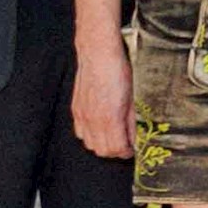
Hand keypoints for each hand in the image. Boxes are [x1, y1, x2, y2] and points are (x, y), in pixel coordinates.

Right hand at [70, 37, 132, 160]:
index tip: (131, 151)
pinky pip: (80, 132)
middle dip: (114, 152)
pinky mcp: (75, 110)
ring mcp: (82, 116)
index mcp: (110, 118)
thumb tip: (132, 139)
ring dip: (101, 145)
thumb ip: (130, 122)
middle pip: (102, 150)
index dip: (126, 153)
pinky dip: (90, 136)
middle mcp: (93, 120)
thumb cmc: (117, 71)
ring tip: (112, 138)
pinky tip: (99, 128)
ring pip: (89, 144)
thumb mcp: (131, 98)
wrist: (97, 54)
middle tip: (124, 146)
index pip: (116, 149)